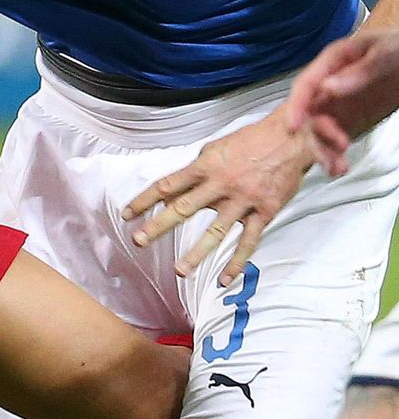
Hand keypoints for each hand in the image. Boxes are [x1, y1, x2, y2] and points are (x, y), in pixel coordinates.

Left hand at [121, 105, 313, 285]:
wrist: (291, 139)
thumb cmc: (251, 141)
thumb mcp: (215, 148)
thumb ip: (196, 169)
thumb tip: (174, 188)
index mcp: (205, 166)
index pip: (167, 185)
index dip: (145, 200)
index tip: (127, 214)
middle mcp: (221, 184)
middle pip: (184, 208)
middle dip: (159, 226)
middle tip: (139, 241)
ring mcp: (243, 200)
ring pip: (216, 231)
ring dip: (197, 253)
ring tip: (180, 270)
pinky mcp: (264, 212)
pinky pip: (248, 242)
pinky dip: (237, 262)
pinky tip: (224, 279)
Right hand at [286, 31, 398, 177]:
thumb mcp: (384, 54)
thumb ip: (358, 72)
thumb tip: (327, 88)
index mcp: (331, 63)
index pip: (305, 85)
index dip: (296, 105)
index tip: (293, 127)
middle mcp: (328, 85)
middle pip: (310, 112)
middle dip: (317, 133)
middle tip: (340, 146)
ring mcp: (339, 104)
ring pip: (320, 129)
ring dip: (324, 149)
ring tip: (337, 168)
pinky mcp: (351, 119)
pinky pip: (336, 138)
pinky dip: (335, 154)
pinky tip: (340, 167)